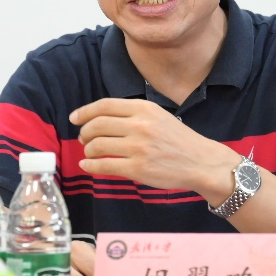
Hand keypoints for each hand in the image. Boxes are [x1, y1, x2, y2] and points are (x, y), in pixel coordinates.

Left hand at [69, 98, 237, 197]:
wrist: (201, 162)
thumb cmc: (178, 140)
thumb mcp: (158, 116)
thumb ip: (132, 115)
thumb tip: (97, 119)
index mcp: (144, 108)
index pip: (104, 105)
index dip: (85, 112)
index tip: (75, 118)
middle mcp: (140, 125)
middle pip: (97, 125)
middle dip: (85, 133)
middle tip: (85, 140)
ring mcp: (138, 148)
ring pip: (97, 146)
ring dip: (88, 150)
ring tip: (91, 153)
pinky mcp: (137, 169)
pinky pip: (104, 166)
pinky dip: (90, 166)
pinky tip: (88, 166)